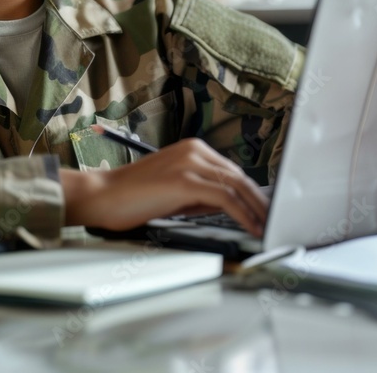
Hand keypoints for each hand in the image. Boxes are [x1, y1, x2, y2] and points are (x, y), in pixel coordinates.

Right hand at [61, 138, 268, 236]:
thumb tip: (230, 206)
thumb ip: (201, 194)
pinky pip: (225, 198)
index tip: (264, 209)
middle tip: (273, 220)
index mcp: (192, 149)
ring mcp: (190, 163)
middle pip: (239, 176)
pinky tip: (251, 226)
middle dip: (260, 200)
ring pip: (236, 186)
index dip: (252, 192)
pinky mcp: (185, 181)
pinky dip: (243, 213)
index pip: (232, 171)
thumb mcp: (174, 191)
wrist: (102, 196)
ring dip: (256, 209)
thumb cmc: (132, 197)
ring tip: (267, 226)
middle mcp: (194, 151)